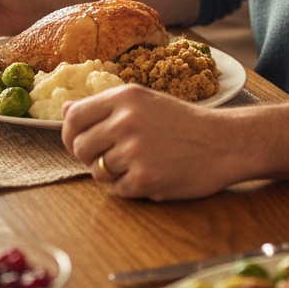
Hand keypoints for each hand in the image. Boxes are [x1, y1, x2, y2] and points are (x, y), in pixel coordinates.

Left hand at [60, 84, 238, 199]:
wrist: (223, 143)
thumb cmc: (182, 123)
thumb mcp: (144, 102)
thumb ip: (104, 107)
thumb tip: (65, 109)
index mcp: (125, 97)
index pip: (74, 117)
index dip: (70, 133)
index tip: (80, 141)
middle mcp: (126, 120)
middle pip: (79, 147)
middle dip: (91, 156)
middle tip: (115, 155)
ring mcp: (134, 151)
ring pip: (97, 170)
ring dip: (113, 172)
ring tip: (140, 162)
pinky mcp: (144, 179)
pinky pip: (117, 190)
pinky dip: (131, 187)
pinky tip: (153, 174)